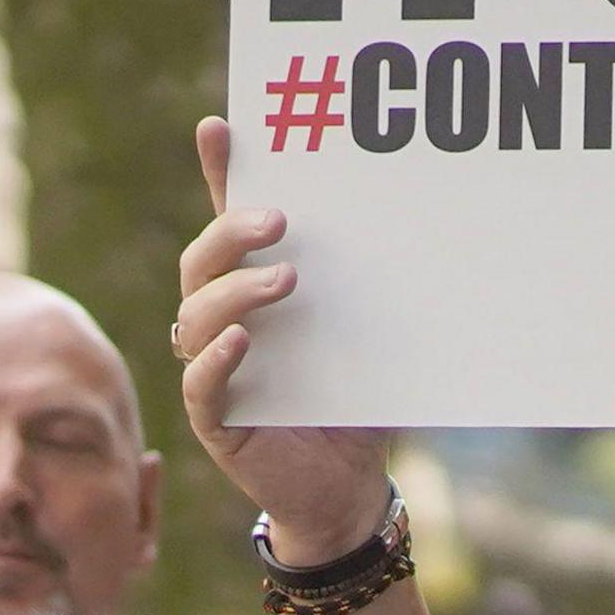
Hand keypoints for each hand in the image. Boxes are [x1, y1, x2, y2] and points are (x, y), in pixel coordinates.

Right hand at [177, 115, 392, 564]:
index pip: (230, 224)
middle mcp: (225, 323)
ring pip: (197, 316)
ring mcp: (215, 371)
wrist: (350, 487)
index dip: (220, 176)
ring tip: (285, 281)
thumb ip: (369, 289)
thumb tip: (417, 222)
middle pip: (203, 262)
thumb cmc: (356, 402)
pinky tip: (242, 341)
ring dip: (236, 291)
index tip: (220, 126)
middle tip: (280, 221)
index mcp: (257, 292)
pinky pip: (201, 385)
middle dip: (233, 231)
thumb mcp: (369, 336)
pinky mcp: (216, 423)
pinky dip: (216, 360)